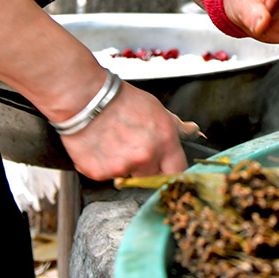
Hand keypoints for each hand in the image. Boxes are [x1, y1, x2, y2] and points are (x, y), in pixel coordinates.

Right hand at [58, 81, 188, 180]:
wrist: (85, 99)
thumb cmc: (120, 101)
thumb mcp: (157, 109)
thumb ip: (176, 127)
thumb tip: (193, 132)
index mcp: (164, 142)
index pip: (178, 171)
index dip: (172, 171)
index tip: (167, 169)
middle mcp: (145, 157)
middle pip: (153, 179)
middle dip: (148, 169)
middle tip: (135, 150)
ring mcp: (122, 167)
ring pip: (129, 177)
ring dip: (124, 167)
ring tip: (116, 145)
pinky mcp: (100, 173)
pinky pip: (107, 176)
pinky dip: (104, 166)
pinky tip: (101, 148)